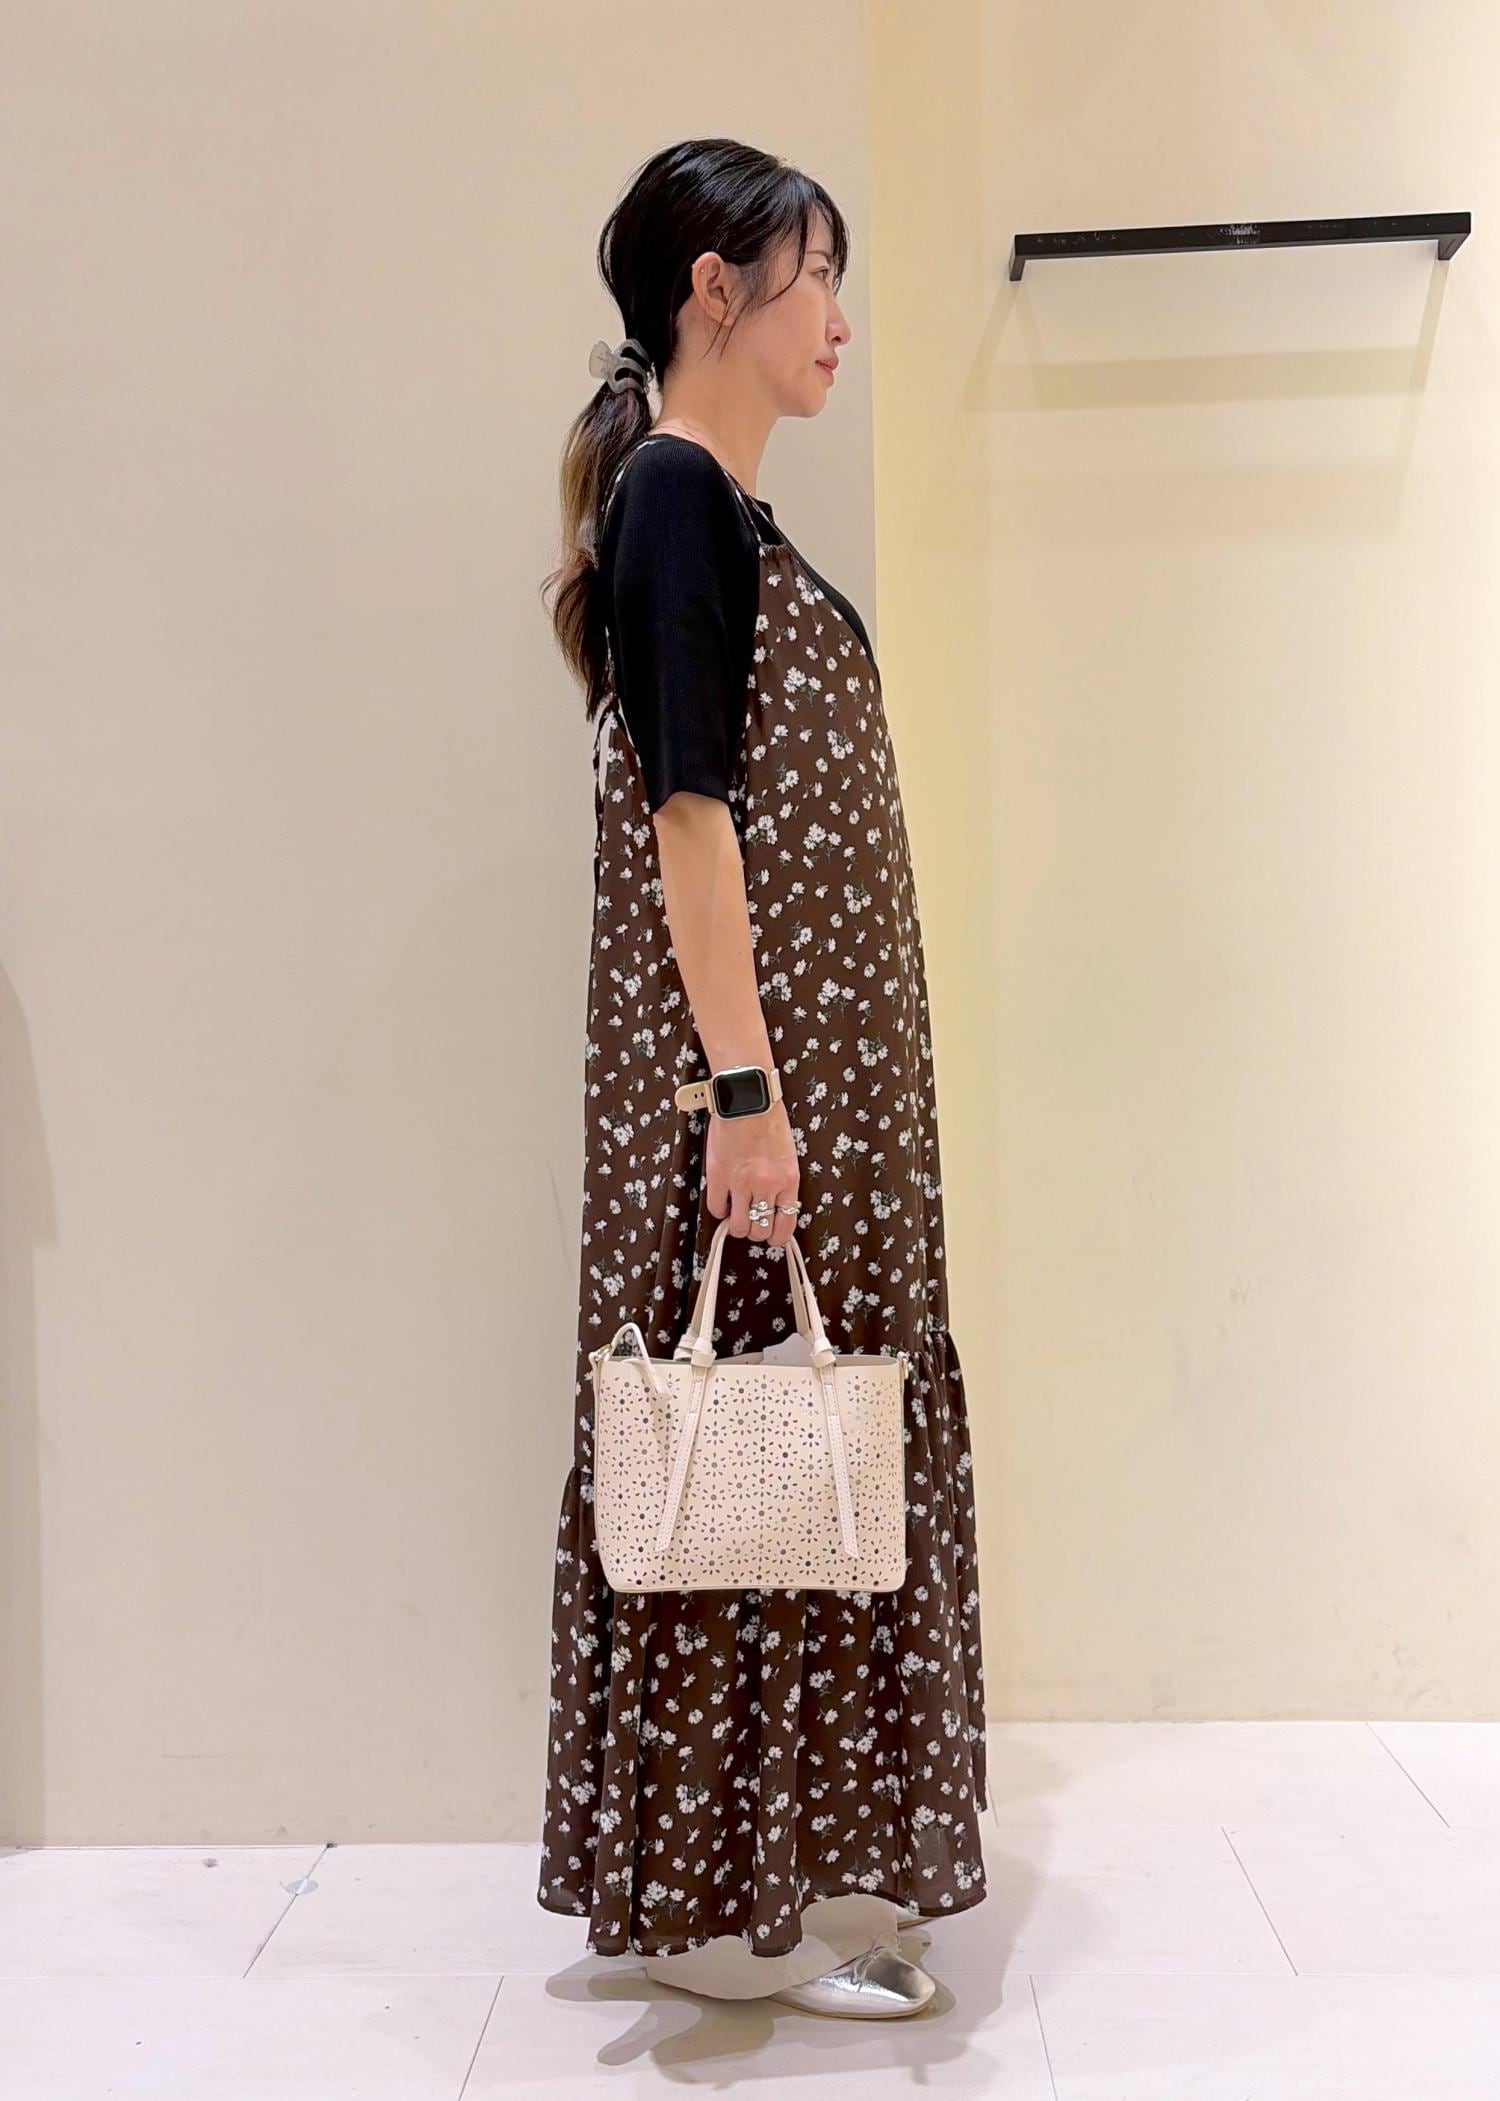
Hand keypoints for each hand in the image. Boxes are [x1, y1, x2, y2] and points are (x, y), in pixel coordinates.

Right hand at [704, 1100, 800, 1246]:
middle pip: (760, 1231)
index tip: (772, 1238)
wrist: (748, 1099)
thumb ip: (782, 1183)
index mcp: (788, 1181)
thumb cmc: (769, 1121)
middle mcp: (767, 1186)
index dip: (777, 1238)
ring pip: (739, 1227)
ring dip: (737, 1225)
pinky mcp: (718, 1177)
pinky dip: (720, 1210)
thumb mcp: (787, 1155)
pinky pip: (717, 1209)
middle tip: (752, 1222)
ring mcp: (741, 1183)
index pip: (786, 1225)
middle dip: (756, 1231)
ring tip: (736, 1214)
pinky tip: (723, 1201)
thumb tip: (775, 1207)